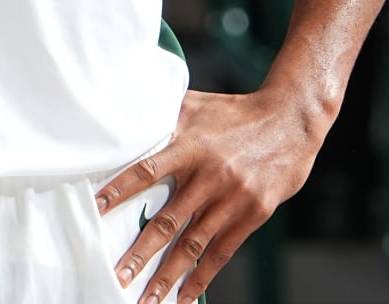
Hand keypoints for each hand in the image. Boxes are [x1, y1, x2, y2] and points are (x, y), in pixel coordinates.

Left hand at [97, 89, 322, 302]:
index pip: (147, 170)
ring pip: (193, 245)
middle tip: (117, 276)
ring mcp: (232, 199)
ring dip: (168, 275)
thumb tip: (125, 115)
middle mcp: (209, 176)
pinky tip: (186, 296)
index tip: (97, 209)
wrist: (291, 121)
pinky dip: (203, 277)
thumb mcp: (197, 105)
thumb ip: (163, 115)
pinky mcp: (253, 214)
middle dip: (140, 253)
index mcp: (191, 146)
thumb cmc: (238, 112)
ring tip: (147, 298)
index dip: (121, 190)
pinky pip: (222, 251)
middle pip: (168, 221)